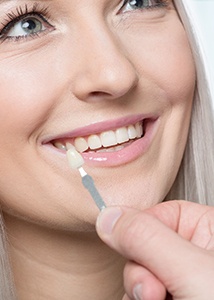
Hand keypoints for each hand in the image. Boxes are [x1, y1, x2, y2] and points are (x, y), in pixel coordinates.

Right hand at [96, 201, 213, 299]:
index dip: (140, 234)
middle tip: (155, 293)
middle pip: (143, 246)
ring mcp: (184, 278)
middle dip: (141, 272)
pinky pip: (140, 293)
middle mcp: (195, 251)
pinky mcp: (174, 296)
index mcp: (208, 228)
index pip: (158, 213)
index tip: (137, 254)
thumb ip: (147, 238)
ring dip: (138, 291)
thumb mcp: (190, 270)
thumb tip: (108, 217)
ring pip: (139, 273)